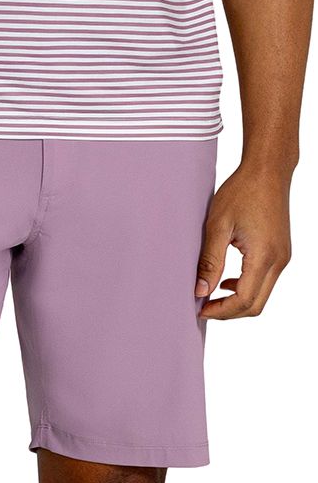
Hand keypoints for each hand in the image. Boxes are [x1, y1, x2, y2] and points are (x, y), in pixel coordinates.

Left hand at [194, 160, 291, 318]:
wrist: (268, 170)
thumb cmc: (242, 191)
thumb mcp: (217, 225)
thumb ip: (210, 261)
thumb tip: (200, 291)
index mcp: (264, 256)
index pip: (244, 300)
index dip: (220, 310)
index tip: (199, 309)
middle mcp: (279, 261)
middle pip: (255, 306)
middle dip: (228, 312)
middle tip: (203, 306)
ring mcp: (283, 257)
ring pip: (261, 296)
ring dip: (237, 301)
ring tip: (210, 294)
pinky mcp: (281, 252)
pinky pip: (265, 281)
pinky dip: (246, 288)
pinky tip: (227, 280)